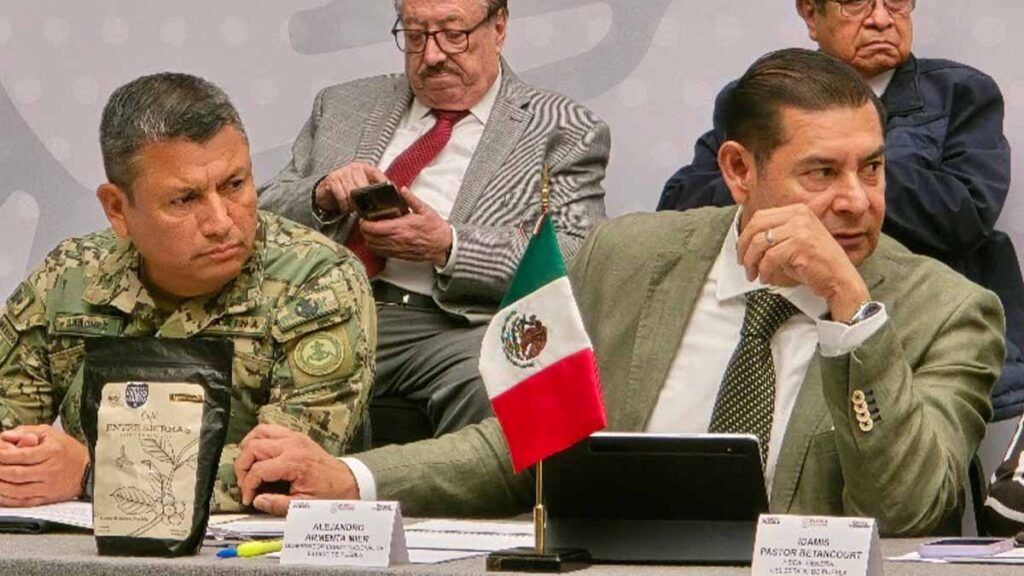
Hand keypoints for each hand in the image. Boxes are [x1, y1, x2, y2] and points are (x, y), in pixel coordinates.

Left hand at [0, 425, 88, 506]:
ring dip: (0, 486)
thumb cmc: (67, 450)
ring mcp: (49, 487)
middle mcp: (51, 470)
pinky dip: (7, 499)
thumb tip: (5, 436)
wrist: (88, 469)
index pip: (22, 455)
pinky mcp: (47, 498)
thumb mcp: (50, 433)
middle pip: (17, 474)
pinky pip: (23, 502)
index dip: (3, 455)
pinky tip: (0, 493)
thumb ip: (26, 431)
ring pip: (17, 490)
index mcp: (52, 452)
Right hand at [234, 424, 359, 515]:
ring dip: (248, 448)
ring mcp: (294, 437)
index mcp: (294, 463)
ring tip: (248, 467)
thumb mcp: (304, 505)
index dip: (248, 486)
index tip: (248, 499)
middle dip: (243, 467)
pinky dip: (259, 438)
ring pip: (259, 432)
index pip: (259, 470)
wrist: (347, 481)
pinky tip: (258, 454)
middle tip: (245, 484)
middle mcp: (292, 445)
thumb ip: (278, 504)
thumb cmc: (328, 493)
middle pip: (254, 447)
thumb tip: (257, 501)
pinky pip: (271, 429)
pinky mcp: (295, 435)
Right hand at [315, 162, 388, 215]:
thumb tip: (395, 198)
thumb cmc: (348, 190)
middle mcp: (354, 168)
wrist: (327, 191)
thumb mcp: (364, 187)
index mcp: (365, 168)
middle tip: (366, 211)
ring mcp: (342, 173)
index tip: (387, 197)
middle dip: (366, 201)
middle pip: (364, 187)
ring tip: (354, 210)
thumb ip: (377, 190)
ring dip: (354, 205)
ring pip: (353, 193)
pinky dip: (345, 206)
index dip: (383, 185)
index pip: (377, 175)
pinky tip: (345, 209)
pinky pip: (342, 196)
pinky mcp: (332, 181)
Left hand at [360, 187, 452, 266]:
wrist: (443, 246)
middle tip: (365, 222)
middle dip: (364, 229)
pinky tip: (377, 240)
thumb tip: (402, 190)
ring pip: (373, 246)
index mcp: (401, 227)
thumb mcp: (425, 210)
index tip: (364, 217)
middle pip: (369, 238)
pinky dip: (375, 246)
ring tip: (370, 230)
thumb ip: (411, 199)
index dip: (364, 222)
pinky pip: (380, 253)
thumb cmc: (435, 229)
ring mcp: (396, 249)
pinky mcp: (398, 255)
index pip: (374, 228)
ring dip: (368, 238)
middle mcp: (397, 240)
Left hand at [738, 204, 869, 321]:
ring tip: (753, 274)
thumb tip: (745, 242)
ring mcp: (801, 228)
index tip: (741, 251)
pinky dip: (763, 270)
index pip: (760, 216)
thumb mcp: (793, 242)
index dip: (745, 235)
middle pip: (756, 226)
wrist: (840, 278)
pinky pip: (769, 257)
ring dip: (751, 262)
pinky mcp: (800, 245)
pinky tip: (765, 277)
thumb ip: (774, 236)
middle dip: (743, 247)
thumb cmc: (816, 264)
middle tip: (743, 263)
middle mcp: (799, 215)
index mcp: (797, 210)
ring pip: (760, 242)